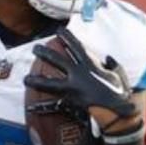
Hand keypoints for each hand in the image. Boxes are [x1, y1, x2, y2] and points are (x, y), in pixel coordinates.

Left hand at [24, 29, 138, 134]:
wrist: (117, 113)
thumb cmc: (120, 94)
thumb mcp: (120, 75)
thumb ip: (113, 64)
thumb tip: (108, 58)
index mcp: (90, 66)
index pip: (76, 47)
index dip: (67, 37)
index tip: (58, 30)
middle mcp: (78, 76)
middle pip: (57, 61)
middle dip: (45, 54)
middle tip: (35, 48)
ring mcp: (72, 90)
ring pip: (50, 84)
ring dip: (37, 81)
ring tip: (25, 79)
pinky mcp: (70, 104)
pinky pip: (54, 106)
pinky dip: (42, 108)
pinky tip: (30, 108)